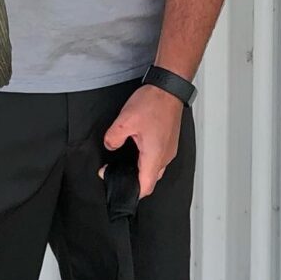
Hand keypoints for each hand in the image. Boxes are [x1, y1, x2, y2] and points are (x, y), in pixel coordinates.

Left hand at [101, 84, 183, 198]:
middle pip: (149, 179)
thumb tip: (111, 146)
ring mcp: (170, 148)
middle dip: (133, 178)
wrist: (169, 87)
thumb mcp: (125, 120)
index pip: (145, 188)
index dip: (131, 192)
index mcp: (154, 156)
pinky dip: (147, 157)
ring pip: (154, 168)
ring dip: (141, 166)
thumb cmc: (153, 102)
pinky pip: (159, 156)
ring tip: (127, 155)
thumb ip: (113, 138)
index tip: (117, 182)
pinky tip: (138, 144)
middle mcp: (165, 156)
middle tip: (117, 168)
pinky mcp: (170, 140)